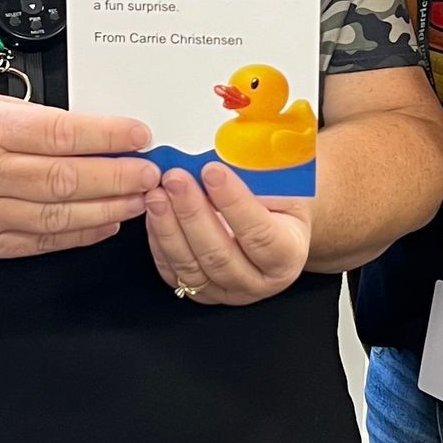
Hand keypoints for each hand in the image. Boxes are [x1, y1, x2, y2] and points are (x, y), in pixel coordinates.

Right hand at [0, 97, 159, 258]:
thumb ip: (50, 122)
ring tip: (138, 199)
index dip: (107, 137)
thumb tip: (113, 135)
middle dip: (117, 177)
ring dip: (108, 208)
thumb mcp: (0, 108)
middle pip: (65, 179)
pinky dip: (82, 233)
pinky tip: (108, 222)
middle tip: (150, 173)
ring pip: (59, 215)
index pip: (60, 134)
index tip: (139, 135)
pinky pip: (45, 240)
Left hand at [144, 162, 311, 305]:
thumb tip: (223, 150)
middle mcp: (258, 281)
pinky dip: (159, 241)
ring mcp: (226, 291)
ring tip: (157, 193)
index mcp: (288, 255)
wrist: (273, 226)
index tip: (212, 170)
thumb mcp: (280, 186)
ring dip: (169, 227)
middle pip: (220, 255)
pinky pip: (173, 271)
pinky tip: (154, 212)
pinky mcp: (199, 291)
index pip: (260, 234)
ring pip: (192, 266)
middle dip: (193, 213)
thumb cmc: (278, 202)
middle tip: (175, 178)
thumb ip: (257, 176)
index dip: (234, 202)